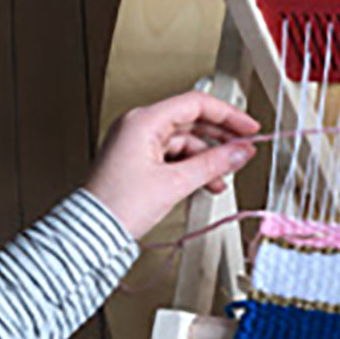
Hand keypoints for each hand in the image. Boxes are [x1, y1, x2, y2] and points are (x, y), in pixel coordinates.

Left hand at [86, 91, 259, 239]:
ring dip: (208, 157)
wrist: (91, 233)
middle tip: (243, 147)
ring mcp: (137, 143)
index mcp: (143, 121)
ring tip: (225, 175)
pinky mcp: (138, 160)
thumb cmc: (118, 205)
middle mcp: (138, 127)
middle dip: (221, 136)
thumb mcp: (175, 182)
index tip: (248, 127)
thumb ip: (213, 163)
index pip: (195, 104)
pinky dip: (193, 166)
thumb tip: (239, 152)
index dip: (228, 114)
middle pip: (191, 121)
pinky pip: (174, 155)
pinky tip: (207, 181)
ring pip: (185, 141)